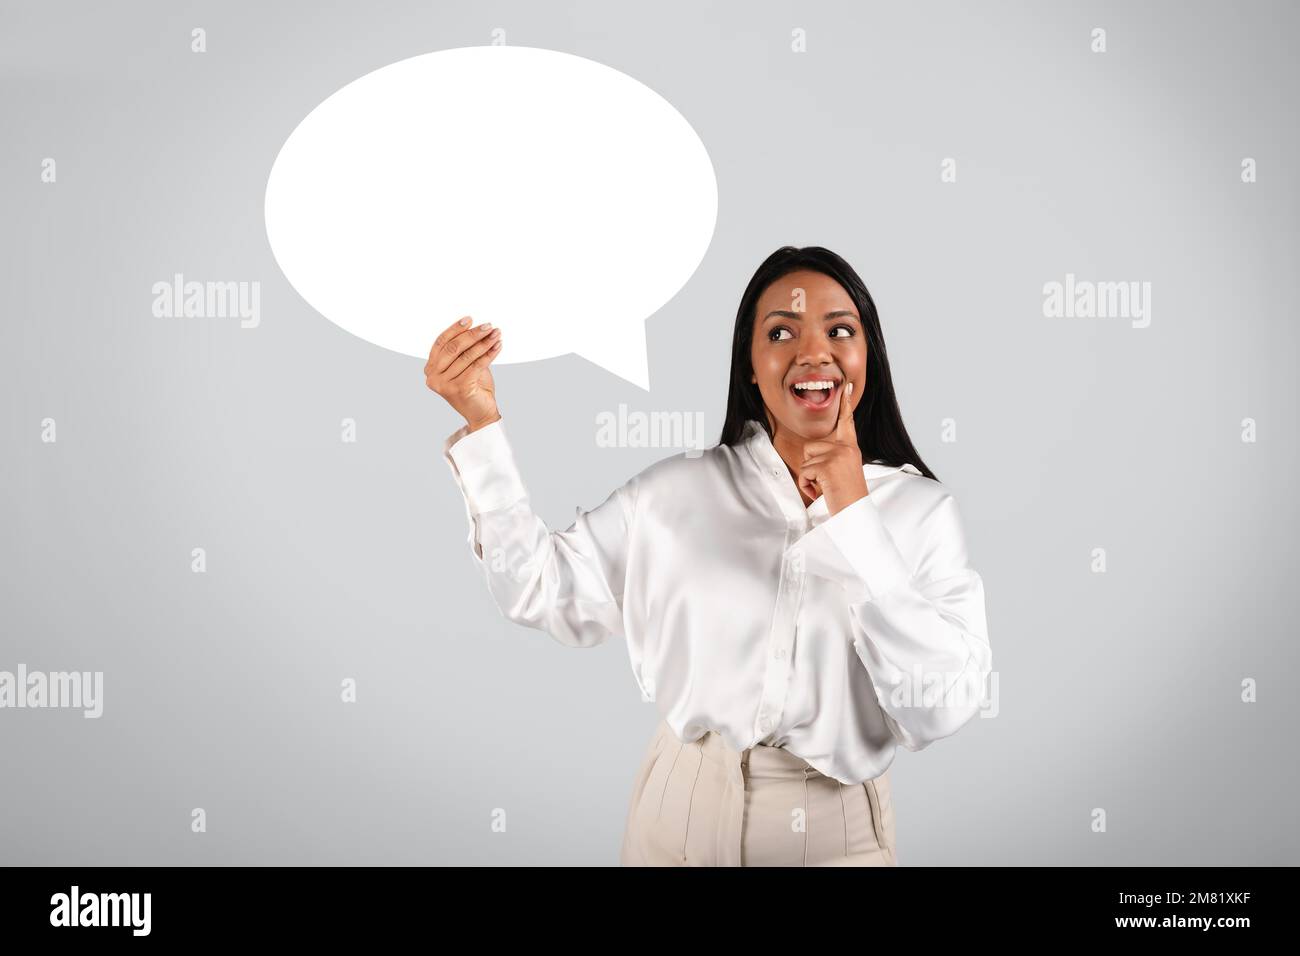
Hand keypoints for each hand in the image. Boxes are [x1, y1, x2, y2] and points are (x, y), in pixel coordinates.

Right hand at [424, 316, 503, 430]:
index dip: (455, 329)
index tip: (470, 319)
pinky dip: (489, 354)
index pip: (441, 342)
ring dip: (484, 343)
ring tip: (496, 334)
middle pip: (453, 348)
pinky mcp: (459, 389)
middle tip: (488, 326)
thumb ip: (465, 349)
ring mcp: (444, 384)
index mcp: (430, 369)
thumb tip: (477, 328)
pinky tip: (497, 346)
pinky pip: (476, 365)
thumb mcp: (466, 364)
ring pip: (467, 356)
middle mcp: (433, 377)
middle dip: (473, 334)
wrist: (481, 413)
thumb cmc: (474, 387)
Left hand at [797, 382, 867, 514]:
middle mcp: (846, 448)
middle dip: (811, 467)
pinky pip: (804, 473)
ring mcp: (838, 455)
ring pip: (805, 460)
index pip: (846, 422)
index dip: (845, 404)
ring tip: (827, 487)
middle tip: (828, 483)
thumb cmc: (848, 497)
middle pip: (810, 447)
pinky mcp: (828, 465)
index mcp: (851, 448)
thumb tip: (813, 451)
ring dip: (810, 478)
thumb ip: (833, 456)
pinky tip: (823, 492)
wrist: (855, 514)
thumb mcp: (844, 471)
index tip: (846, 386)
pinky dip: (808, 486)